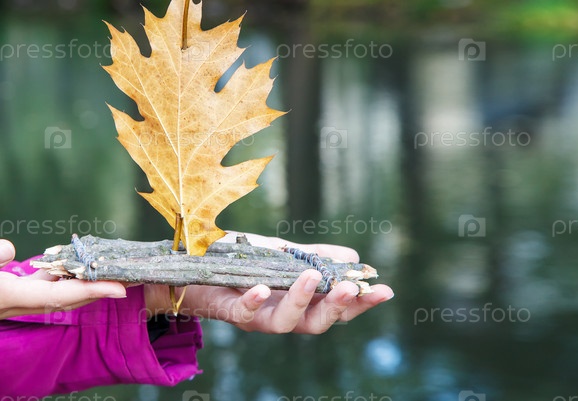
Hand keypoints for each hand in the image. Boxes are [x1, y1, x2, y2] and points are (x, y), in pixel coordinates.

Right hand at [0, 239, 127, 332]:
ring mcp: (2, 297)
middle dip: (97, 290)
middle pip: (63, 299)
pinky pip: (37, 286)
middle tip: (127, 280)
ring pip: (53, 293)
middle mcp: (8, 300)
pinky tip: (64, 266)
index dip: (90, 292)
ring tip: (106, 272)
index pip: (57, 297)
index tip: (119, 288)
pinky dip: (57, 277)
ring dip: (81, 285)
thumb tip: (6, 250)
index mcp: (1, 296)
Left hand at [144, 233, 392, 333]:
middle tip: (352, 289)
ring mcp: (256, 316)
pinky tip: (262, 287)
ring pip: (285, 323)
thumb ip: (313, 256)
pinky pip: (243, 313)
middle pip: (316, 324)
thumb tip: (352, 255)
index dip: (361, 303)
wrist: (193, 266)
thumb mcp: (281, 254)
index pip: (335, 308)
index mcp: (299, 301)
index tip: (385, 290)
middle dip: (337, 308)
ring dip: (302, 301)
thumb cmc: (241, 262)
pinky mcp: (229, 311)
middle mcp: (281, 314)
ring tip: (313, 276)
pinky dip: (253, 301)